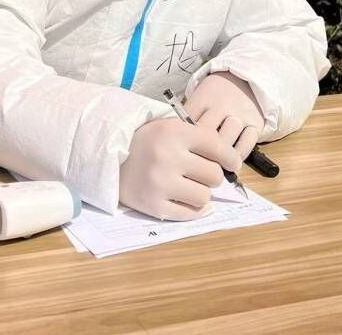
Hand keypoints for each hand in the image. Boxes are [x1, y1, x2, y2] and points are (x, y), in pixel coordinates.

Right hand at [119, 117, 240, 220]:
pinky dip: (190, 208)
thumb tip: (230, 161)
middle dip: (211, 175)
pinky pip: (188, 213)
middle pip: (214, 175)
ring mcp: (160, 183)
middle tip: (199, 172)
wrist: (109, 157)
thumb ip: (198, 137)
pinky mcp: (153, 205)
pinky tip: (183, 198)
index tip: (232, 163)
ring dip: (200, 192)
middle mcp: (168, 157)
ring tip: (188, 184)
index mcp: (174, 133)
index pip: (217, 147)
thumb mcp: (169, 126)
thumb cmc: (146, 141)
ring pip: (204, 196)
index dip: (230, 157)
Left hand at [185, 72, 264, 161]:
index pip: (189, 122)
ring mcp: (240, 115)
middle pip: (208, 134)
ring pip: (227, 141)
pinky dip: (238, 156)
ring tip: (213, 166)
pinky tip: (230, 162)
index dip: (183, 139)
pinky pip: (246, 145)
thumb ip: (190, 116)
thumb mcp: (200, 97)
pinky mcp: (255, 123)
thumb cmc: (215, 94)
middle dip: (200, 152)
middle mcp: (222, 106)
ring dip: (219, 157)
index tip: (181, 151)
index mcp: (204, 98)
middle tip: (194, 164)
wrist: (245, 79)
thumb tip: (179, 142)